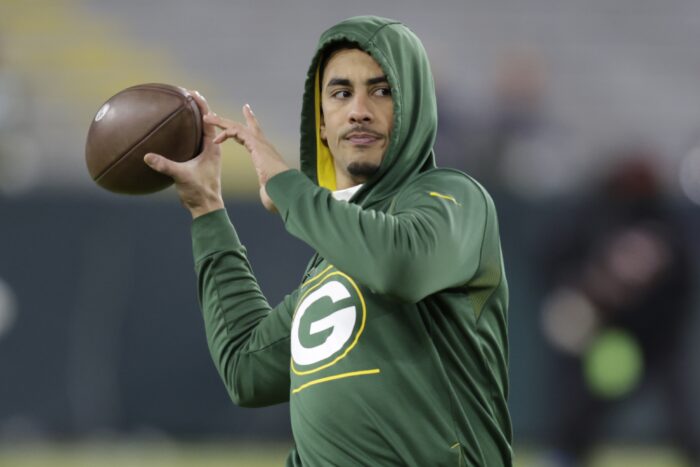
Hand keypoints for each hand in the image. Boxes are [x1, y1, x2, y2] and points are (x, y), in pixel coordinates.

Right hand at [143, 90, 223, 218]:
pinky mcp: (199, 161)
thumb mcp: (182, 176)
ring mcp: (206, 155)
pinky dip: (187, 133)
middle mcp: (211, 148)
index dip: (202, 104)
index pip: (210, 120)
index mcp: (212, 148)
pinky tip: (176, 132)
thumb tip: (147, 156)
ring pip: (201, 131)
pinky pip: (194, 141)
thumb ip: (166, 166)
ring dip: (193, 119)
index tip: (192, 92)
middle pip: (207, 122)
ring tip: (181, 108)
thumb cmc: (200, 192)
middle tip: (186, 94)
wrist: (206, 208)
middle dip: (197, 107)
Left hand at [204, 104, 289, 211]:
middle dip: (228, 121)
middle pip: (244, 126)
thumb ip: (266, 190)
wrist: (285, 186)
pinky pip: (237, 132)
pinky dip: (225, 133)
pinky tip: (216, 139)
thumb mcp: (269, 189)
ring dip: (221, 122)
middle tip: (214, 114)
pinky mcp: (255, 143)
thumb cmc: (279, 190)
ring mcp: (260, 142)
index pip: (254, 136)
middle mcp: (263, 144)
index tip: (245, 110)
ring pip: (237, 126)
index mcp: (265, 153)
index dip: (248, 124)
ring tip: (207, 118)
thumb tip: (266, 196)